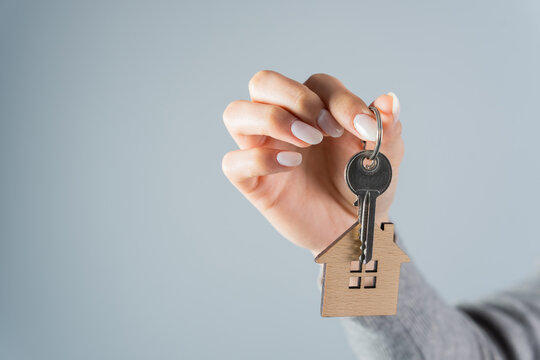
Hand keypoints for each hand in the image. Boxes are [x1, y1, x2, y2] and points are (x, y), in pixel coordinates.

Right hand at [222, 71, 403, 254]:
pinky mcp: (253, 181)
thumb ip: (387, 128)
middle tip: (324, 130)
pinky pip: (233, 162)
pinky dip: (259, 159)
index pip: (316, 84)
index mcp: (315, 110)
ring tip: (307, 143)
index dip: (341, 102)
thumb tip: (389, 101)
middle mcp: (283, 123)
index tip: (365, 130)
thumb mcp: (385, 158)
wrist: (354, 231)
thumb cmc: (363, 188)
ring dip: (271, 119)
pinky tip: (291, 167)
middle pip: (262, 82)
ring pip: (236, 113)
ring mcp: (263, 149)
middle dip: (294, 97)